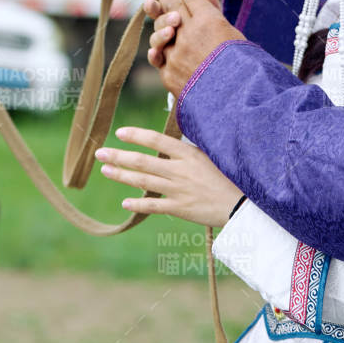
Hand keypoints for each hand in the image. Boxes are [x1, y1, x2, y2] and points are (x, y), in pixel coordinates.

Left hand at [96, 125, 244, 227]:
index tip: (120, 133)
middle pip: (142, 161)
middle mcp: (180, 170)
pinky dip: (138, 204)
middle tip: (99, 153)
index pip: (156, 140)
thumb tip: (169, 141)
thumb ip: (188, 150)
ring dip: (121, 175)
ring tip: (105, 170)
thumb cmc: (230, 176)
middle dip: (118, 156)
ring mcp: (178, 190)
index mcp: (188, 154)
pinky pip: (153, 206)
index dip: (136, 136)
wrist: (244, 204)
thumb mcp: (211, 156)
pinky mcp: (180, 209)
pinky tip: (125, 203)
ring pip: (143, 182)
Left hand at [144, 0, 243, 96]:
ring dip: (161, 24)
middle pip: (170, 5)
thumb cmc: (242, 68)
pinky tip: (161, 47)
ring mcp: (175, 54)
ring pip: (158, 29)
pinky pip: (156, 56)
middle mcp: (188, 34)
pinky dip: (158, 50)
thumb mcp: (234, 35)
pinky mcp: (168, 73)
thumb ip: (216, 12)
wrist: (237, 103)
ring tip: (170, 25)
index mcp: (209, 22)